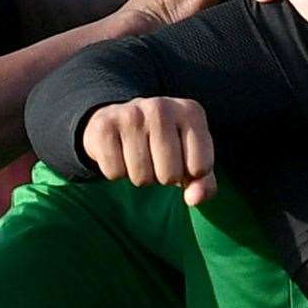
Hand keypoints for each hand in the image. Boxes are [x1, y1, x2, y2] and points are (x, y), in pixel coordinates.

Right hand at [81, 98, 216, 205]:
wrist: (120, 119)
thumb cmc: (166, 145)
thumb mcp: (192, 160)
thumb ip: (204, 184)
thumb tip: (194, 199)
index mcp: (191, 112)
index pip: (200, 169)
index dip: (189, 174)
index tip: (181, 159)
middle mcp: (161, 107)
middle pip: (170, 176)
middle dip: (163, 178)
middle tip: (156, 159)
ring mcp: (131, 114)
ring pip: (141, 178)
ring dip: (140, 177)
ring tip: (138, 156)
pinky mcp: (104, 126)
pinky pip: (114, 173)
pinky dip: (116, 172)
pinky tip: (119, 152)